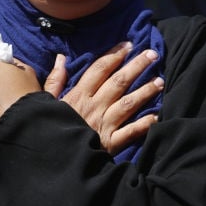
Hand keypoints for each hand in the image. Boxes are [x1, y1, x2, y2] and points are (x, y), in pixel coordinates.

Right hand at [45, 44, 163, 155]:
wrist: (51, 161)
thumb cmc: (47, 130)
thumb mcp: (45, 103)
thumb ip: (54, 81)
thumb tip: (61, 58)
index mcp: (78, 95)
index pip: (99, 69)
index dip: (115, 55)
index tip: (128, 44)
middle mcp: (94, 107)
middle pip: (118, 82)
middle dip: (137, 66)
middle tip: (153, 54)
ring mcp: (104, 125)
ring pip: (128, 103)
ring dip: (145, 91)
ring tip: (160, 81)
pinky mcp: (110, 143)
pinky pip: (130, 132)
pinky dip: (144, 123)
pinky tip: (157, 115)